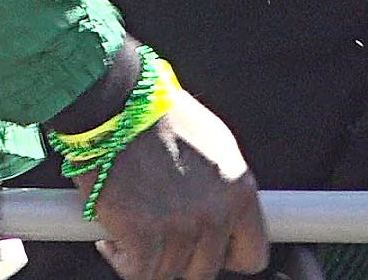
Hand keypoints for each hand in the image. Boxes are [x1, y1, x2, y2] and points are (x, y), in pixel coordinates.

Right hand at [83, 95, 268, 279]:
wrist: (116, 105)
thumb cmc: (159, 114)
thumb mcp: (214, 143)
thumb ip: (224, 186)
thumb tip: (224, 214)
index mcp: (239, 190)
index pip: (253, 255)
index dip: (227, 255)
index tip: (210, 249)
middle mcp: (215, 214)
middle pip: (206, 270)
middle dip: (183, 258)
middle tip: (162, 236)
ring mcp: (180, 228)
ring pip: (169, 272)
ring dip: (148, 256)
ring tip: (133, 228)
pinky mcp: (143, 236)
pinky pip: (139, 273)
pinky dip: (123, 261)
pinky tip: (114, 240)